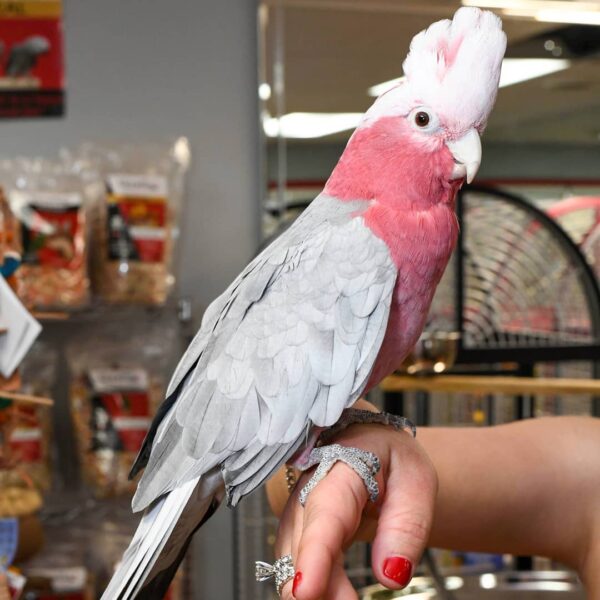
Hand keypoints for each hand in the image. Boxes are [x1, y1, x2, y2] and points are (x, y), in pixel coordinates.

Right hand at [274, 422, 437, 599]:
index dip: (314, 554)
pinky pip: (295, 563)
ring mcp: (299, 509)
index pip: (326, 512)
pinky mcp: (298, 529)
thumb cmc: (392, 459)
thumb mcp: (416, 481)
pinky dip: (313, 586)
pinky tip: (334, 598)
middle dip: (319, 584)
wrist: (369, 444)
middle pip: (303, 542)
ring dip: (315, 588)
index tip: (306, 591)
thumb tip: (391, 575)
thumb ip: (407, 526)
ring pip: (292, 558)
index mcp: (342, 466)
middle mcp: (309, 487)